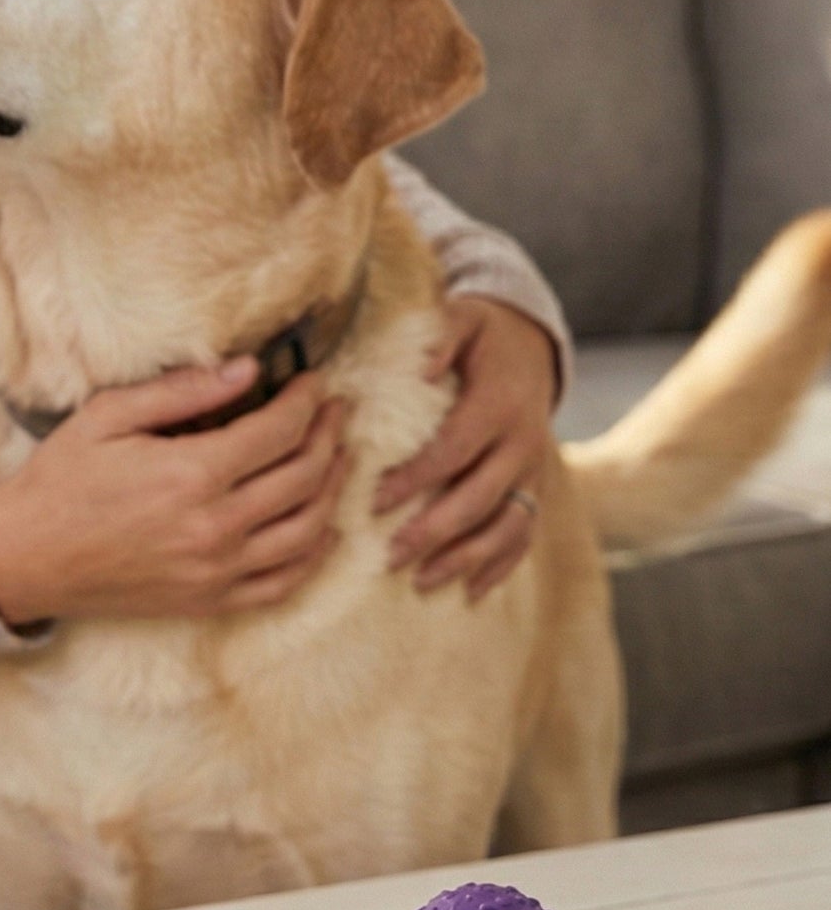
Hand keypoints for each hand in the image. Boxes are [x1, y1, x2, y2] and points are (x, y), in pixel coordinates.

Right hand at [0, 358, 352, 628]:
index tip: (315, 382)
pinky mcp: (209, 601)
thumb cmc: (60, 480)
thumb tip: (248, 370)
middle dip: (329, 436)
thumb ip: (182, 391)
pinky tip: (323, 528)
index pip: (280, 431)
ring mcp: (216, 570)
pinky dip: (315, 554)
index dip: (307, 401)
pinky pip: (284, 582)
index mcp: (191, 474)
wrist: (23, 558)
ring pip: (307, 529)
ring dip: (332, 489)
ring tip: (337, 458)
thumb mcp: (108, 416)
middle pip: (304, 476)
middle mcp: (215, 526)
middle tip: (335, 411)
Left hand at [373, 296, 556, 599]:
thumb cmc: (481, 335)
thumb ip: (439, 338)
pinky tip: (471, 591)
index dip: (418, 478)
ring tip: (422, 580)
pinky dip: (501, 564)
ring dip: (466, 557)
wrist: (532, 345)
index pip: (455, 449)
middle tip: (390, 555)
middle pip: (481, 497)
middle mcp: (524, 441)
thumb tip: (419, 367)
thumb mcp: (462, 318)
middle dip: (435, 530)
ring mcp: (533, 469)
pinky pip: (525, 532)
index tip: (375, 500)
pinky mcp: (535, 486)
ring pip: (507, 524)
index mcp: (500, 403)